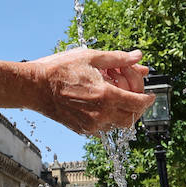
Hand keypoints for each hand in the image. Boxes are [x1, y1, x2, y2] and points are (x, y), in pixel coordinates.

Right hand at [30, 49, 155, 134]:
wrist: (34, 87)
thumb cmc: (59, 70)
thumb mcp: (90, 58)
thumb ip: (118, 59)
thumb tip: (138, 56)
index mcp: (106, 96)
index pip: (139, 103)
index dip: (148, 99)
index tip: (151, 95)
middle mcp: (100, 114)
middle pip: (132, 118)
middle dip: (137, 107)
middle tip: (135, 94)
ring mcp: (90, 125)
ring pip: (118, 125)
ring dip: (122, 112)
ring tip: (113, 95)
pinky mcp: (81, 129)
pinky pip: (103, 127)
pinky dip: (108, 117)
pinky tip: (100, 102)